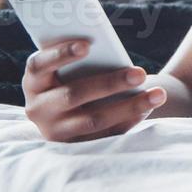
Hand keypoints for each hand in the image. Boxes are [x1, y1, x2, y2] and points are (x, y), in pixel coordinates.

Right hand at [21, 38, 166, 142]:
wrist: (74, 107)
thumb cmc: (77, 72)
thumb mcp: (71, 64)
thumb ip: (82, 54)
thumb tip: (105, 44)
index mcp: (33, 81)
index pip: (40, 65)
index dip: (61, 54)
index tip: (86, 45)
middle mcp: (38, 108)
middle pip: (74, 95)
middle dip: (109, 83)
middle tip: (140, 73)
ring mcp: (55, 131)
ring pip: (94, 119)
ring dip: (129, 106)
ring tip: (158, 94)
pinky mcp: (75, 146)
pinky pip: (105, 135)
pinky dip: (129, 120)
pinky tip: (148, 109)